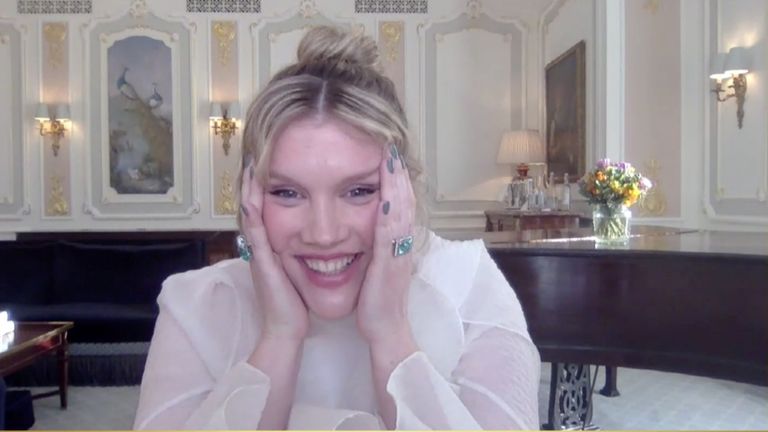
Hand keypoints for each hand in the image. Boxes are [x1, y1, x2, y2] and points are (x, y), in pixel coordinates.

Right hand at [241, 164, 308, 341]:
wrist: (286, 329)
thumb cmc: (295, 302)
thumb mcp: (297, 270)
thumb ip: (300, 254)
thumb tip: (314, 241)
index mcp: (272, 247)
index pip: (268, 210)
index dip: (266, 188)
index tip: (271, 165)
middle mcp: (262, 247)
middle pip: (255, 207)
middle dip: (254, 182)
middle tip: (255, 155)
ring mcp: (259, 253)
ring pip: (251, 215)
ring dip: (249, 191)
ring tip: (250, 166)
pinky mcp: (262, 262)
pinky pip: (255, 233)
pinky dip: (252, 213)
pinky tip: (251, 197)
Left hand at [356, 144, 416, 344]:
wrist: (385, 328)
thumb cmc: (378, 300)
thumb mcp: (378, 265)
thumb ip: (377, 244)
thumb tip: (371, 227)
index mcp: (398, 242)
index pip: (399, 203)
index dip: (396, 179)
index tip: (388, 155)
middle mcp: (403, 243)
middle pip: (405, 199)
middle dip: (398, 172)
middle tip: (391, 145)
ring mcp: (399, 251)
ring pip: (402, 210)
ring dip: (396, 183)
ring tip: (390, 158)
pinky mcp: (390, 263)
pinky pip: (391, 232)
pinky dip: (391, 210)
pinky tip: (386, 194)